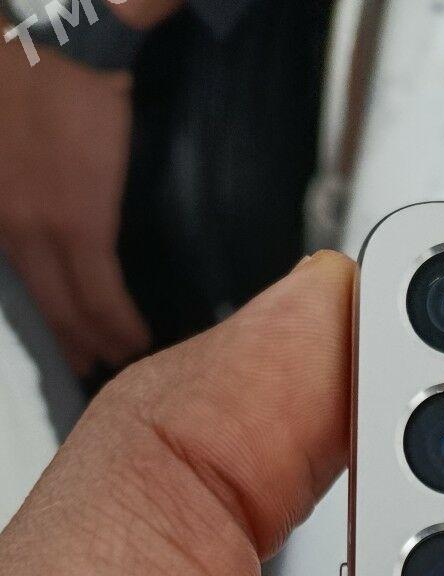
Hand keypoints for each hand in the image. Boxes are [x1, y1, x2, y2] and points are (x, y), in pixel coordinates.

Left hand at [0, 37, 149, 375]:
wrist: (56, 46)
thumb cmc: (26, 75)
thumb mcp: (3, 146)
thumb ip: (15, 193)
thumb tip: (45, 225)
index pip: (19, 284)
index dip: (44, 320)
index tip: (64, 343)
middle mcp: (7, 229)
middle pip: (41, 305)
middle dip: (69, 342)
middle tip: (90, 367)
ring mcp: (41, 230)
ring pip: (69, 307)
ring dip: (98, 340)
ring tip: (120, 359)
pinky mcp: (82, 225)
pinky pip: (101, 293)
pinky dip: (120, 323)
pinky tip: (136, 340)